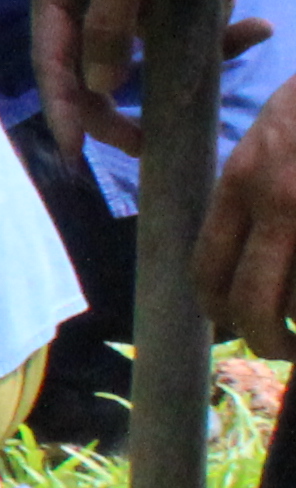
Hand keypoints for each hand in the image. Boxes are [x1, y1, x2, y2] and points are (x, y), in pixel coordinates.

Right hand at [30, 0, 249, 165]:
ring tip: (228, 46)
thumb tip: (101, 85)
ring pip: (143, 59)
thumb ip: (108, 28)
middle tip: (145, 143)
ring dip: (184, 65)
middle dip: (119, 108)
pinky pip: (184, 38)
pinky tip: (253, 27)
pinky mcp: (164, 0)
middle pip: (90, 71)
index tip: (78, 156)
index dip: (64, 111)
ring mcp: (124, 1)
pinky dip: (220, 39)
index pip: (52, 60)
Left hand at [215, 97, 295, 359]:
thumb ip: (251, 190)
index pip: (206, 264)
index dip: (216, 307)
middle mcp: (277, 202)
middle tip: (282, 350)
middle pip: (251, 302)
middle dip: (262, 338)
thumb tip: (240, 254)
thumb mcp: (270, 136)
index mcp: (242, 180)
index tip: (231, 324)